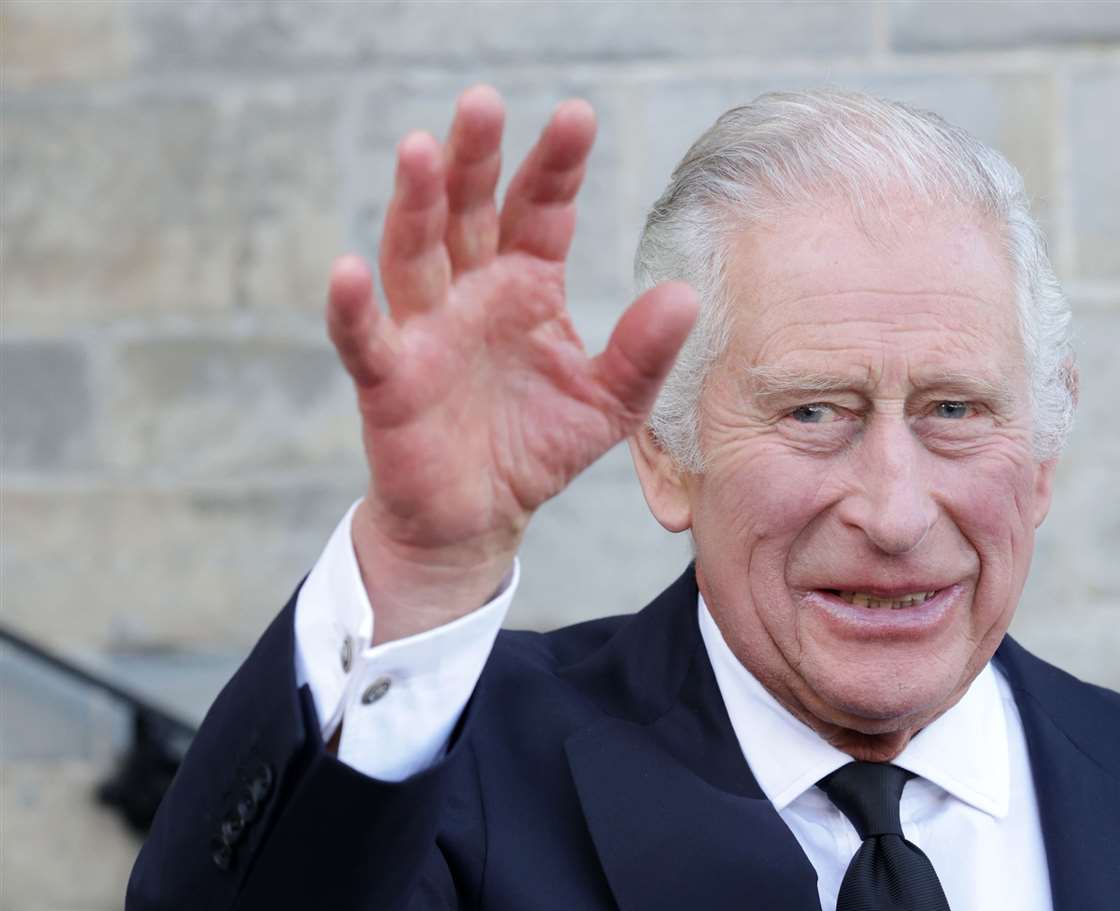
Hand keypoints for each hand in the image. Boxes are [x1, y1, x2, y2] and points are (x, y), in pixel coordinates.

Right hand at [325, 86, 698, 642]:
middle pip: (468, 211)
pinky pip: (366, 338)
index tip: (578, 117)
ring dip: (415, 204)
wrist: (480, 517)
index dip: (556, 166)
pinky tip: (349, 270)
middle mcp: (471, 292)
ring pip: (414, 253)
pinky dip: (353, 307)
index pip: (540, 210)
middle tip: (484, 101)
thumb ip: (644, 352)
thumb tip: (687, 293)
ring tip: (420, 150)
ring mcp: (425, 330)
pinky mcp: (389, 379)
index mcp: (526, 285)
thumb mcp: (610, 403)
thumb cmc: (538, 446)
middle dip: (475, 158)